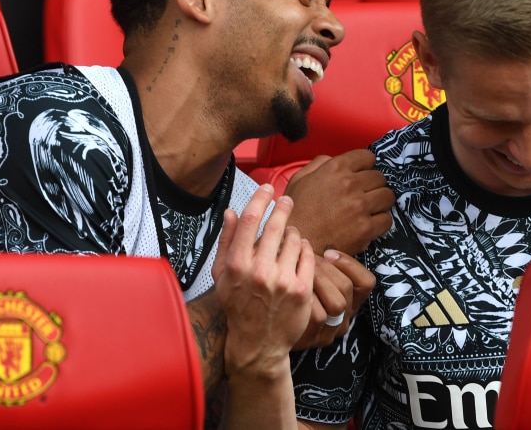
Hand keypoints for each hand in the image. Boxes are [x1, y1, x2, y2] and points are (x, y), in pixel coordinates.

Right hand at [212, 184, 314, 378]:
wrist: (258, 343)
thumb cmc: (238, 305)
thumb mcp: (221, 275)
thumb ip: (226, 241)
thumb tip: (232, 211)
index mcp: (236, 265)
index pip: (249, 220)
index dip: (260, 199)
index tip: (267, 188)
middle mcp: (259, 272)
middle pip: (276, 225)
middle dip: (283, 207)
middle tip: (287, 200)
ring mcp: (283, 282)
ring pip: (295, 239)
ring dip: (293, 233)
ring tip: (289, 238)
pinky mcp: (302, 290)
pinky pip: (309, 256)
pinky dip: (305, 250)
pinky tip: (300, 253)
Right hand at [285, 149, 394, 255]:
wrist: (297, 243)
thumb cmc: (296, 211)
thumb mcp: (300, 179)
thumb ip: (319, 163)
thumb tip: (334, 159)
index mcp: (335, 168)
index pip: (368, 157)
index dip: (365, 166)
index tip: (361, 175)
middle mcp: (350, 184)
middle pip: (380, 177)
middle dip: (373, 185)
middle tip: (364, 194)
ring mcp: (360, 206)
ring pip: (387, 196)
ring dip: (380, 202)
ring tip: (368, 209)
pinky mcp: (365, 228)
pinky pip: (387, 219)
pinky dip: (380, 222)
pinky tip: (368, 223)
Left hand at [292, 249, 375, 349]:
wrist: (264, 332)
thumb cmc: (286, 295)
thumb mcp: (308, 278)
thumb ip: (319, 264)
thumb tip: (318, 242)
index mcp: (349, 302)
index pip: (366, 282)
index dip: (349, 263)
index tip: (328, 252)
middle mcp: (344, 319)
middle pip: (346, 287)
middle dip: (323, 268)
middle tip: (302, 260)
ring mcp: (330, 332)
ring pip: (337, 302)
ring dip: (314, 281)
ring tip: (294, 271)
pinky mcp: (314, 339)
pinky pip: (318, 314)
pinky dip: (305, 298)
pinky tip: (289, 289)